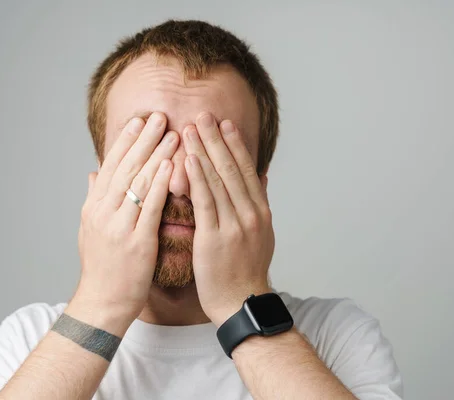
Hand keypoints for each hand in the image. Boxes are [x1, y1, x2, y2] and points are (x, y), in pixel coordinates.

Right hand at [67, 112, 178, 334]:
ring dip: (155, 154)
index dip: (125, 141)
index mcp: (94, 207)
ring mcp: (118, 226)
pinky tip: (170, 166)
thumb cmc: (102, 268)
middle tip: (159, 116)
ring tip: (172, 132)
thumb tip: (92, 173)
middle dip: (143, 139)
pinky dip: (159, 184)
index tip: (139, 120)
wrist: (101, 304)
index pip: (110, 166)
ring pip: (137, 182)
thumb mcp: (90, 230)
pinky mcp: (135, 242)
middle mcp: (103, 212)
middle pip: (124, 167)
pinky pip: (149, 207)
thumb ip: (94, 199)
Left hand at [183, 112, 274, 325]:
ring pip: (219, 180)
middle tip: (205, 114)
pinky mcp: (215, 237)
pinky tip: (189, 159)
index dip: (236, 145)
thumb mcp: (262, 234)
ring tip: (192, 127)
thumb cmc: (246, 270)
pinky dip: (198, 178)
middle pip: (233, 169)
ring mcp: (235, 225)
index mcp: (261, 212)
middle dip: (218, 139)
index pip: (248, 171)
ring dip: (205, 151)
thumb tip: (264, 177)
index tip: (226, 124)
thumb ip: (261, 204)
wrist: (241, 301)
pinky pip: (206, 202)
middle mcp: (251, 214)